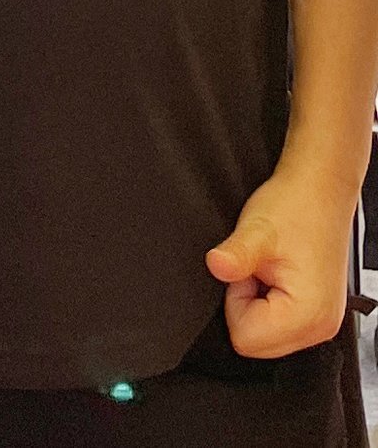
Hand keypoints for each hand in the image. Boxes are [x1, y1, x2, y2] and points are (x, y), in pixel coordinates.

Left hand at [205, 167, 354, 357]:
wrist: (319, 193)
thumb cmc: (295, 209)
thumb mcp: (257, 230)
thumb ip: (236, 254)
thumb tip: (215, 266)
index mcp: (308, 316)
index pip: (246, 340)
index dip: (235, 302)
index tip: (248, 272)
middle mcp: (320, 329)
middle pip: (256, 343)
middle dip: (246, 305)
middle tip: (257, 270)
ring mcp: (321, 324)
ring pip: (266, 335)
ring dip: (257, 303)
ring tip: (268, 269)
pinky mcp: (316, 314)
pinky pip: (278, 324)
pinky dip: (268, 302)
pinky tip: (276, 274)